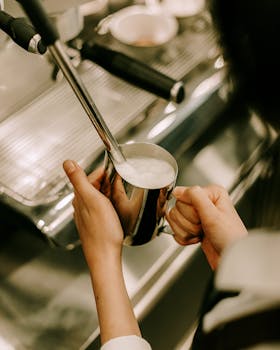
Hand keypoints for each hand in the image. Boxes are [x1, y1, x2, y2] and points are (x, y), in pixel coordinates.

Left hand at [63, 160, 140, 343]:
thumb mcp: (92, 199)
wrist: (105, 257)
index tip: (115, 171)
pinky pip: (103, 207)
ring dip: (110, 192)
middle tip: (121, 183)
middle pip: (94, 186)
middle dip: (108, 181)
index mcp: (80, 198)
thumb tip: (67, 162)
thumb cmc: (101, 232)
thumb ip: (79, 180)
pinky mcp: (97, 223)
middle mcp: (82, 206)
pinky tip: (117, 206)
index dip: (103, 172)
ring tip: (121, 193)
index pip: (89, 176)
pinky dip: (110, 203)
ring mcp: (89, 215)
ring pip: (99, 196)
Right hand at [166, 185, 247, 268]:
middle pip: (177, 208)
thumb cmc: (230, 237)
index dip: (190, 211)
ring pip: (174, 220)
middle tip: (203, 226)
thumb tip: (178, 190)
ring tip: (202, 232)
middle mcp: (202, 202)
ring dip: (187, 231)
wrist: (231, 258)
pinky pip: (175, 230)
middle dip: (189, 223)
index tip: (201, 217)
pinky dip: (185, 238)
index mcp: (210, 193)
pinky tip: (197, 238)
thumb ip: (195, 196)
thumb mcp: (213, 214)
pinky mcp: (191, 227)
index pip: (183, 196)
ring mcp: (196, 215)